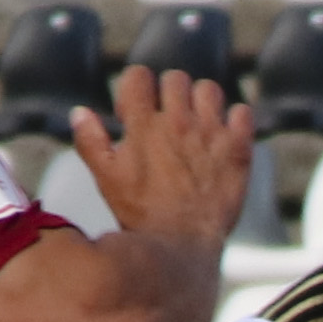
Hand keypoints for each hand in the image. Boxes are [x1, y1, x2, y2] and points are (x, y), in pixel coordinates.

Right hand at [69, 64, 254, 252]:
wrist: (182, 245)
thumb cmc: (140, 214)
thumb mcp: (106, 178)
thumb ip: (90, 141)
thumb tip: (79, 112)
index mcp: (143, 125)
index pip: (139, 76)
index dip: (135, 88)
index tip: (135, 113)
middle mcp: (178, 122)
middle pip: (175, 79)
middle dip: (167, 94)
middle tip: (166, 121)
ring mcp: (211, 133)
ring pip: (209, 90)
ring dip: (201, 102)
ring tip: (195, 125)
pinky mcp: (237, 149)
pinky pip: (242, 112)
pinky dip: (235, 119)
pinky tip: (223, 136)